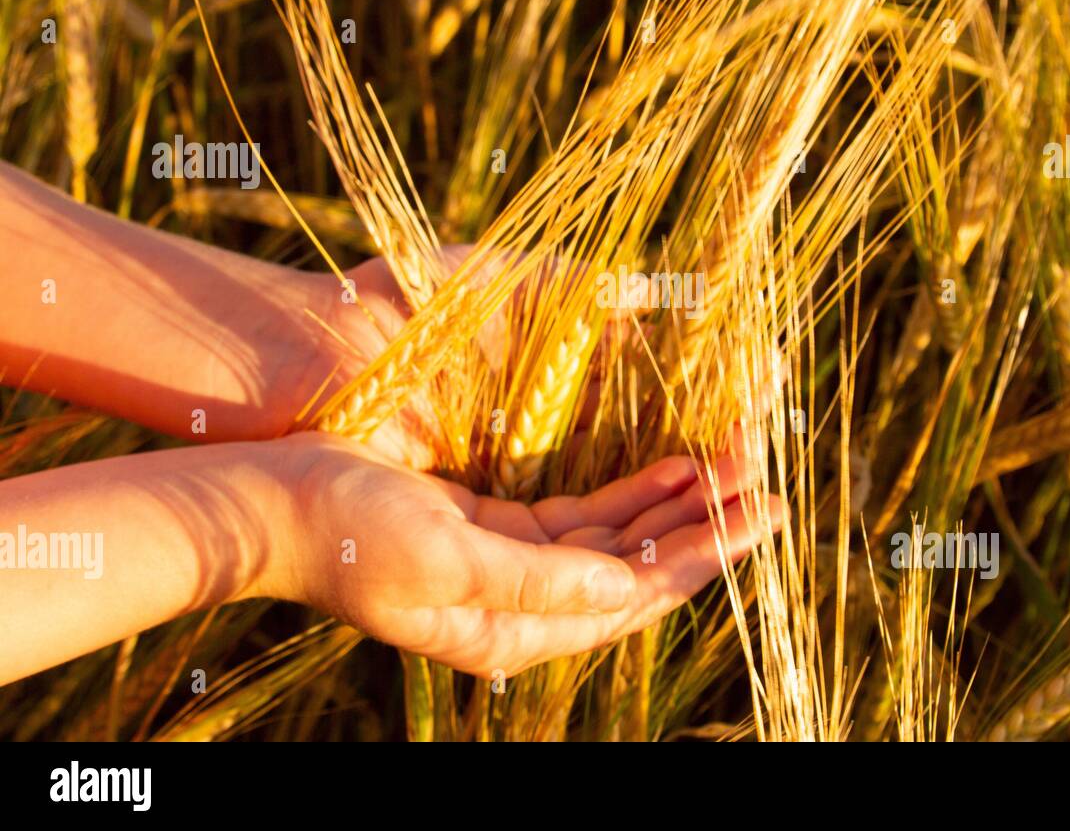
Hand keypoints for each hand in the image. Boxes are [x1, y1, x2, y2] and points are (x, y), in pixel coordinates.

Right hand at [267, 431, 780, 676]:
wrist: (276, 506)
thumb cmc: (350, 535)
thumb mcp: (447, 561)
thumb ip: (540, 580)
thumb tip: (625, 587)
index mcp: (516, 630)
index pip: (637, 597)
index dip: (704, 558)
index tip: (760, 518)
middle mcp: (526, 607)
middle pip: (641, 569)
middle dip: (705, 529)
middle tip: (766, 487)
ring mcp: (516, 568)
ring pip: (621, 540)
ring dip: (676, 506)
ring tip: (732, 468)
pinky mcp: (501, 531)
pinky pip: (587, 516)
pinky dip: (632, 491)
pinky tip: (669, 465)